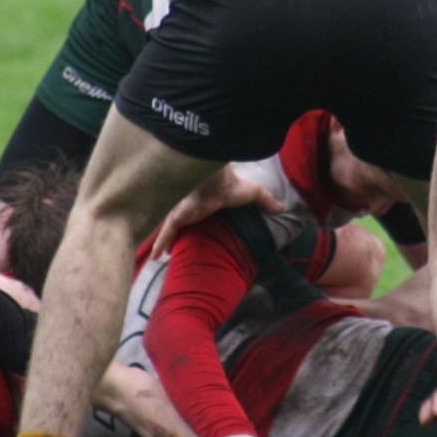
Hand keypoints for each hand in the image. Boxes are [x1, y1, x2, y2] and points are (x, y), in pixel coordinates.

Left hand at [148, 165, 283, 255]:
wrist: (218, 179)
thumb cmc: (233, 184)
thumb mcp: (253, 193)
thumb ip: (265, 200)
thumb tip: (281, 207)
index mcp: (205, 202)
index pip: (197, 211)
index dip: (193, 218)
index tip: (191, 227)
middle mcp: (190, 207)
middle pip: (180, 221)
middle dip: (175, 231)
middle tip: (172, 245)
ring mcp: (181, 212)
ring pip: (169, 229)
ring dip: (163, 240)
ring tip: (158, 254)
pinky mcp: (178, 217)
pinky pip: (166, 234)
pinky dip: (160, 244)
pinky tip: (154, 257)